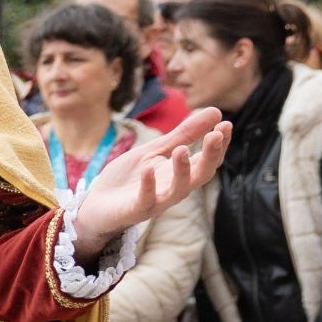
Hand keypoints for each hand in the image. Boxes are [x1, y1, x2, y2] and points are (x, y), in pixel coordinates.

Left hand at [72, 108, 231, 261]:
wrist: (96, 206)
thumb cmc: (128, 179)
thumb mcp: (155, 150)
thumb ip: (183, 134)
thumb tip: (216, 111)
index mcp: (179, 173)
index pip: (207, 160)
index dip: (219, 144)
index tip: (226, 123)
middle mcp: (172, 188)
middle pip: (200, 175)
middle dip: (210, 156)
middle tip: (216, 134)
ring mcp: (155, 201)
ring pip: (178, 190)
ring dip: (182, 170)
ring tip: (182, 149)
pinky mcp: (135, 210)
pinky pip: (146, 201)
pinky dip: (149, 186)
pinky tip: (149, 170)